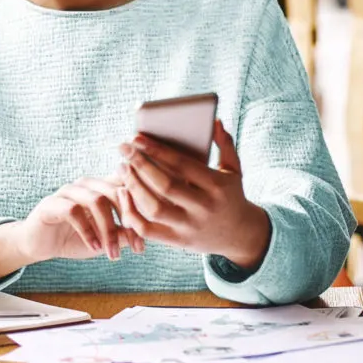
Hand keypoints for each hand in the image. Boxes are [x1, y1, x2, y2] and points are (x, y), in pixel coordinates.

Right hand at [17, 176, 145, 262]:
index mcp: (102, 187)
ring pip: (97, 201)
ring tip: (112, 253)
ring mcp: (68, 190)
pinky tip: (94, 248)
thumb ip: (124, 233)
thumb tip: (146, 234)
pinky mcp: (51, 202)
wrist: (38, 245)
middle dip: (128, 221)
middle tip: (136, 247)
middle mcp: (87, 184)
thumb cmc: (75, 239)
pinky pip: (74, 211)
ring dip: (108, 230)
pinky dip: (88, 231)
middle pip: (116, 191)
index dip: (140, 209)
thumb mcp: (105, 239)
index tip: (147, 237)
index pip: (127, 186)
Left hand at [116, 120, 271, 269]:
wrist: (241, 236)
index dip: (157, 151)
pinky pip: (147, 230)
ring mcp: (190, 227)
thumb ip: (224, 144)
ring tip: (122, 167)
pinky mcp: (178, 241)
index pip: (182, 165)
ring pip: (153, 208)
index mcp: (217, 186)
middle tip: (123, 148)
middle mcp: (203, 207)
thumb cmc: (232, 195)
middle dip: (140, 165)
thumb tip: (214, 121)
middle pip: (165, 186)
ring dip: (133, 187)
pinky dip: (131, 213)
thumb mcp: (234, 169)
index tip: (137, 138)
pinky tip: (123, 194)